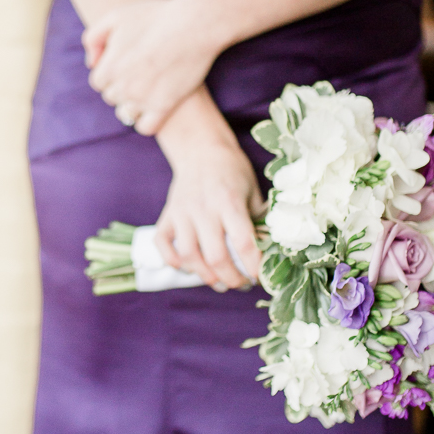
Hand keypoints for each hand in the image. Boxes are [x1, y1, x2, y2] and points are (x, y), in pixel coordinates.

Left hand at [83, 0, 217, 135]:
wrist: (193, 24)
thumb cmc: (155, 17)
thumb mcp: (115, 16)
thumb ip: (93, 38)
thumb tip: (92, 63)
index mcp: (108, 68)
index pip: (99, 82)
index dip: (111, 71)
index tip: (127, 62)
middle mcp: (123, 87)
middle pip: (112, 97)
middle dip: (122, 86)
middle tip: (141, 71)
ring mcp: (143, 99)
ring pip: (126, 113)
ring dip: (133, 104)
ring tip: (149, 88)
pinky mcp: (165, 106)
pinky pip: (146, 127)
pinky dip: (145, 122)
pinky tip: (154, 108)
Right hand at [155, 99, 264, 290]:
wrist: (201, 149)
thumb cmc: (232, 171)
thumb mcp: (253, 190)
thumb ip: (259, 220)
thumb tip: (270, 250)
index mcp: (229, 202)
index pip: (243, 242)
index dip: (254, 266)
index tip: (261, 277)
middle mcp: (203, 209)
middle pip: (216, 257)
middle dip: (232, 279)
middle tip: (242, 284)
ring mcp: (182, 213)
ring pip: (189, 256)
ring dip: (206, 276)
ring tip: (220, 282)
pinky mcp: (167, 215)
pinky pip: (163, 245)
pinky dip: (174, 262)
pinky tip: (190, 267)